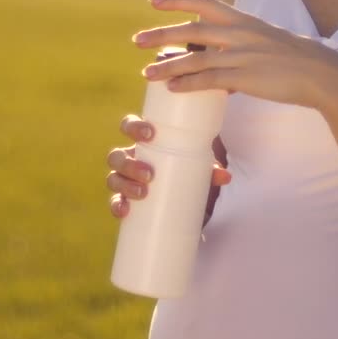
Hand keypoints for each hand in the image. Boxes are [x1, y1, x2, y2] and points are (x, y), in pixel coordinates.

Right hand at [106, 114, 232, 218]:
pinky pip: (115, 202)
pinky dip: (117, 206)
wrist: (186, 201)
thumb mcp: (199, 169)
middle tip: (149, 174)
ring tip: (143, 193)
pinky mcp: (127, 201)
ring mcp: (126, 181)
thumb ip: (210, 171)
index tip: (149, 134)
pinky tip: (124, 211)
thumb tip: (224, 176)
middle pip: (116, 156)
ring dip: (125, 184)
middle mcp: (131, 159)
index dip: (133, 127)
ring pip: (113, 178)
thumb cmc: (189, 173)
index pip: (129, 127)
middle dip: (130, 164)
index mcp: (145, 144)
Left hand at [133, 0, 337, 111]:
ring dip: (167, 66)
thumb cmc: (296, 61)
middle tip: (137, 40)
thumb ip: (241, 46)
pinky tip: (172, 89)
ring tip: (146, 73)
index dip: (177, 1)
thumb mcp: (266, 42)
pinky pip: (208, 81)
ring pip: (195, 58)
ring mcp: (242, 55)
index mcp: (244, 20)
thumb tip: (219, 65)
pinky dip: (188, 84)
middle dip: (161, 34)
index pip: (205, 2)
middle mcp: (240, 33)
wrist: (323, 74)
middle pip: (191, 30)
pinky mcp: (246, 77)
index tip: (153, 2)